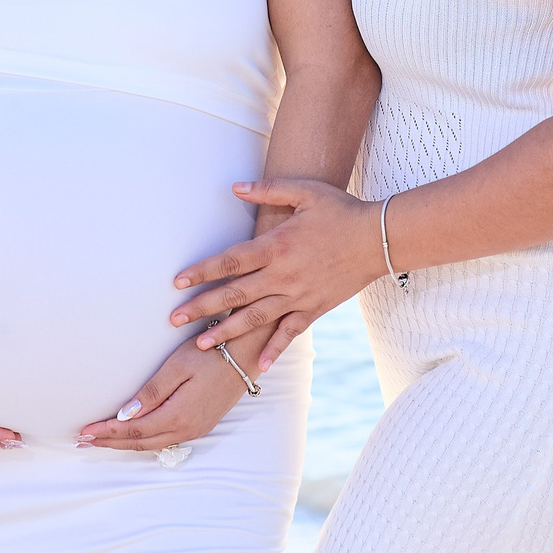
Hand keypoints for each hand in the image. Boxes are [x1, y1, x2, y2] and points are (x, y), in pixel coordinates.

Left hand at [77, 336, 252, 451]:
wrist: (246, 354)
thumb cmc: (209, 354)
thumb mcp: (176, 368)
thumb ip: (150, 394)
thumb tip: (125, 416)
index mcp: (179, 416)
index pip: (134, 431)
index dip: (107, 432)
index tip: (84, 431)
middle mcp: (187, 429)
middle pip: (140, 443)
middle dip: (110, 442)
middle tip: (82, 442)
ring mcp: (196, 429)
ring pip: (152, 444)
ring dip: (124, 443)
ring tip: (100, 441)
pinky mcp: (200, 425)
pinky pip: (165, 439)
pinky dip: (143, 440)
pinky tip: (132, 436)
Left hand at [169, 178, 389, 371]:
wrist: (378, 239)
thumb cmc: (340, 211)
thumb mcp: (304, 191)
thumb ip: (268, 189)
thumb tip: (234, 187)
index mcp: (276, 246)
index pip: (230, 262)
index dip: (202, 272)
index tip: (178, 282)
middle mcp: (283, 275)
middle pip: (235, 294)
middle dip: (202, 308)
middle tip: (174, 320)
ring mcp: (298, 295)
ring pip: (255, 318)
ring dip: (226, 332)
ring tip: (202, 345)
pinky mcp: (314, 309)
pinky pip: (290, 333)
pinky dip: (274, 350)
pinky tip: (257, 366)